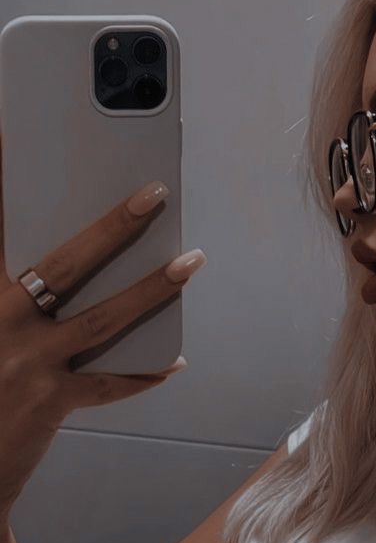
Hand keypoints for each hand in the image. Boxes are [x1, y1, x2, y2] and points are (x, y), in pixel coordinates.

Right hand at [0, 142, 205, 520]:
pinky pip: (110, 382)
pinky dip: (143, 371)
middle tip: (154, 194)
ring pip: (103, 318)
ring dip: (152, 288)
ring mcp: (27, 364)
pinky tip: (173, 360)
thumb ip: (10, 289)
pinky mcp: (51, 403)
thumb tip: (53, 272)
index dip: (7, 186)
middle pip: (66, 264)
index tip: (19, 139)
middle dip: (114, 225)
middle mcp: (0, 323)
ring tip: (191, 261)